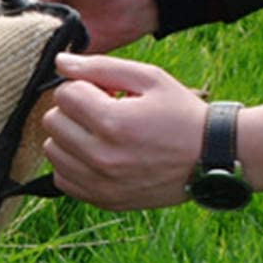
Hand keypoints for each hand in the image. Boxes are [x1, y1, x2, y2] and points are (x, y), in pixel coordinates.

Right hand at [3, 0, 158, 53]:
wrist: (127, 6)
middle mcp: (29, 2)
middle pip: (15, 3)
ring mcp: (38, 26)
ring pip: (24, 24)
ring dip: (51, 15)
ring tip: (70, 9)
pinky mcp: (47, 47)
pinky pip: (35, 46)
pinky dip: (50, 37)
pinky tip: (69, 28)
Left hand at [42, 53, 206, 209]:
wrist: (211, 158)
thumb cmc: (181, 114)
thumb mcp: (149, 78)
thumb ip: (101, 67)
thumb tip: (60, 63)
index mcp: (113, 122)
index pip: (63, 94)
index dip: (82, 86)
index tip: (105, 92)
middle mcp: (101, 156)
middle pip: (52, 122)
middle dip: (73, 110)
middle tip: (103, 111)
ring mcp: (100, 183)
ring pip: (52, 150)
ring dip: (69, 136)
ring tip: (101, 134)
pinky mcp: (101, 199)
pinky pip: (62, 178)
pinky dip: (72, 164)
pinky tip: (97, 155)